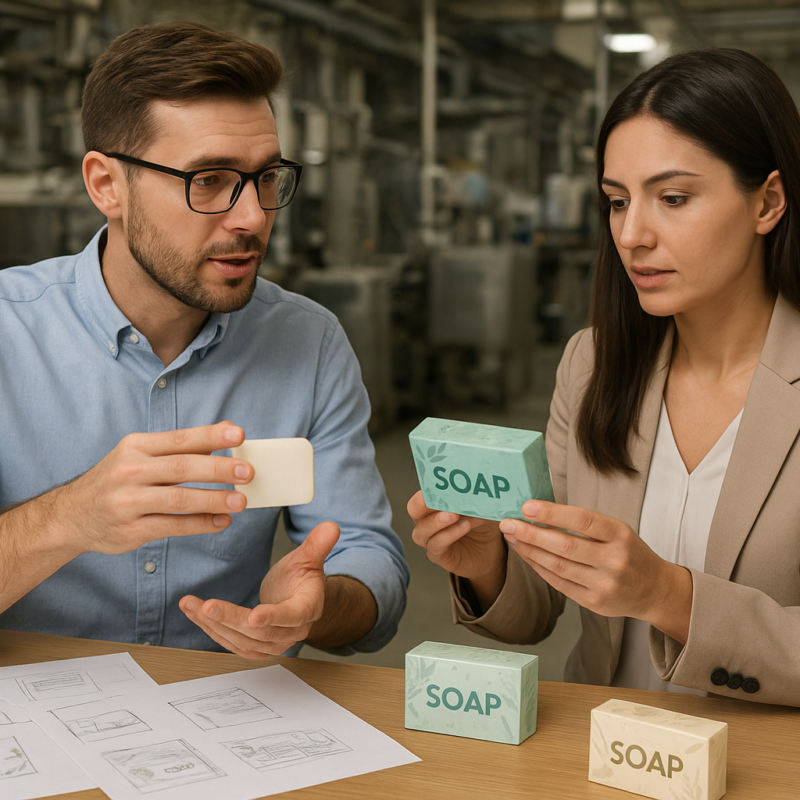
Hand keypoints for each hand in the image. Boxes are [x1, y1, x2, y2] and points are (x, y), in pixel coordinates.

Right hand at [53, 422, 252, 555]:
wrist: (71, 515)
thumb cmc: (118, 480)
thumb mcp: (141, 455)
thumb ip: (180, 447)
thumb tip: (226, 435)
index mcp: (135, 447)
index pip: (179, 439)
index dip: (211, 436)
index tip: (239, 435)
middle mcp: (129, 472)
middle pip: (181, 468)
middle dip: (218, 470)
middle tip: (247, 472)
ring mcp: (128, 502)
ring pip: (178, 500)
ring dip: (213, 500)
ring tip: (240, 501)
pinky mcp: (130, 530)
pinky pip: (172, 526)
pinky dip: (200, 524)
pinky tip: (221, 521)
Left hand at [179, 520, 339, 657]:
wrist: (299, 600)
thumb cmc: (303, 578)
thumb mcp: (309, 557)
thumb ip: (318, 544)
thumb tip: (331, 526)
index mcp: (307, 609)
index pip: (292, 616)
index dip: (274, 617)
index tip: (255, 615)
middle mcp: (291, 632)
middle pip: (260, 631)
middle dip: (230, 619)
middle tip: (207, 606)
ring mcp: (273, 642)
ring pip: (241, 640)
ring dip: (214, 625)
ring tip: (192, 606)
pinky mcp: (255, 646)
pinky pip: (232, 643)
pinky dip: (212, 630)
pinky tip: (195, 615)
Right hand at [408, 490, 506, 609]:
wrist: (489, 550)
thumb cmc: (480, 525)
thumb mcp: (481, 507)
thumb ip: (474, 499)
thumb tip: (475, 490)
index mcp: (432, 505)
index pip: (421, 494)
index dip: (426, 490)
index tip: (438, 483)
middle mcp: (426, 521)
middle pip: (414, 510)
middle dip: (423, 503)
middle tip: (439, 498)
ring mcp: (430, 539)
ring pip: (422, 530)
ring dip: (437, 521)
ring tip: (455, 515)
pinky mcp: (439, 556)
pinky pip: (437, 545)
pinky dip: (449, 535)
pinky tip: (464, 527)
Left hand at [499, 500, 691, 642]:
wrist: (654, 590)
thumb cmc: (629, 552)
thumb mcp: (617, 530)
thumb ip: (584, 523)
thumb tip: (541, 511)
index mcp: (620, 535)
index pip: (582, 521)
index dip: (552, 513)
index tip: (526, 507)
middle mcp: (614, 560)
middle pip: (565, 546)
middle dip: (531, 533)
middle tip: (508, 523)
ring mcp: (604, 585)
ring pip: (557, 566)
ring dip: (529, 550)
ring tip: (512, 537)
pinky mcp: (594, 603)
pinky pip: (559, 583)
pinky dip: (539, 567)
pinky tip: (526, 554)